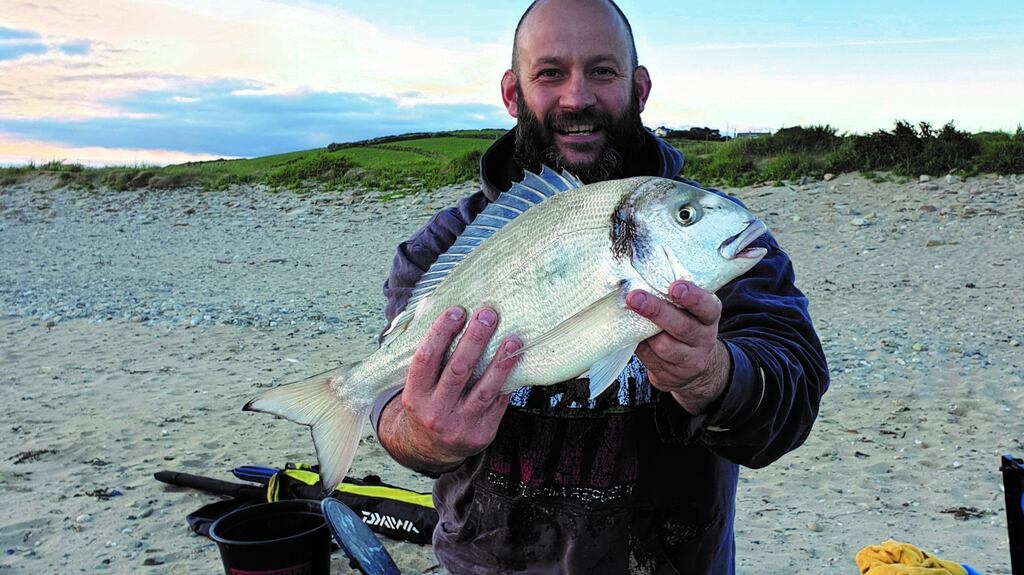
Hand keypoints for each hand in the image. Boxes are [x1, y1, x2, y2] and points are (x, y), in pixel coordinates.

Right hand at [380, 306, 520, 472]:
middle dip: (475, 339)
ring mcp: (459, 425)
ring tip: (513, 340)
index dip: (441, 333)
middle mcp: (435, 412)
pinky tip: (516, 363)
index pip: (426, 359)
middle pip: (458, 370)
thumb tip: (457, 319)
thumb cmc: (427, 405)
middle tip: (488, 315)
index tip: (457, 311)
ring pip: (484, 389)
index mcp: (414, 396)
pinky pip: (498, 404)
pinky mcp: (481, 434)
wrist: (430, 449)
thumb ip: (432, 362)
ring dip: (501, 362)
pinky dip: (508, 383)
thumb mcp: (418, 388)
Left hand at [626, 280, 730, 413]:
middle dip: (656, 311)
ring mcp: (689, 361)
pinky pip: (650, 359)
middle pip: (682, 327)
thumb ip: (676, 297)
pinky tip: (632, 335)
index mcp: (710, 318)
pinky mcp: (671, 376)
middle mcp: (703, 340)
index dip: (693, 297)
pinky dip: (639, 346)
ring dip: (644, 331)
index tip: (675, 287)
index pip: (707, 307)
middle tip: (635, 297)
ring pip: (664, 346)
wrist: (697, 365)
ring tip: (629, 313)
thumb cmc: (687, 326)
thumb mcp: (691, 310)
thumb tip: (641, 278)